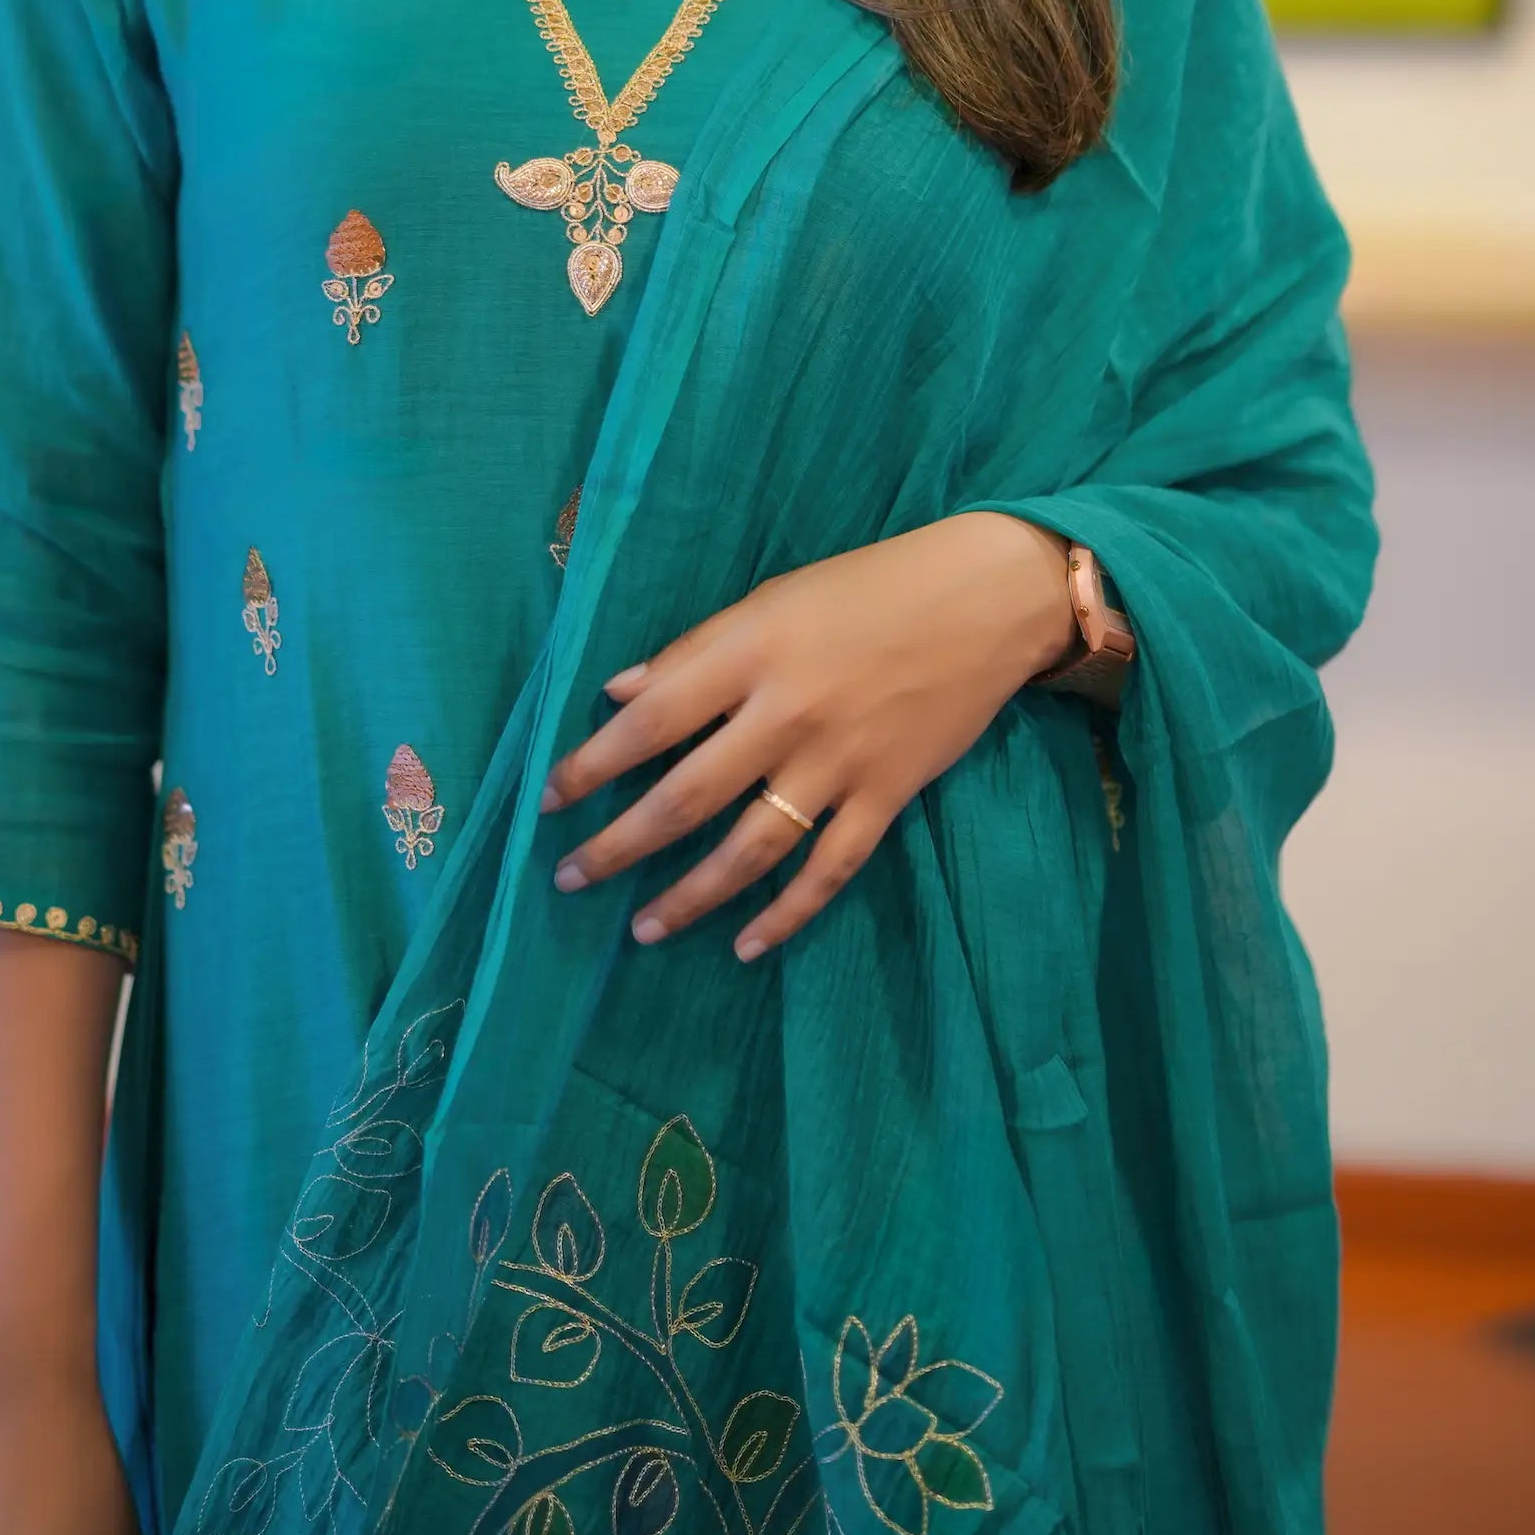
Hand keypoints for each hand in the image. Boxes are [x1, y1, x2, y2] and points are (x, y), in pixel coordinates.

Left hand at [538, 512, 1074, 962]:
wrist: (984, 599)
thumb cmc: (867, 588)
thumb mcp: (773, 598)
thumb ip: (695, 651)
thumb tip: (618, 695)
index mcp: (749, 652)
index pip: (649, 721)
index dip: (592, 765)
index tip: (549, 800)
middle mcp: (786, 713)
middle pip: (686, 797)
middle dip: (619, 846)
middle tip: (569, 880)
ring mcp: (839, 762)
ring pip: (749, 849)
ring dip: (689, 897)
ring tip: (642, 929)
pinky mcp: (887, 797)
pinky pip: (828, 871)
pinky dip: (786, 915)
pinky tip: (745, 946)